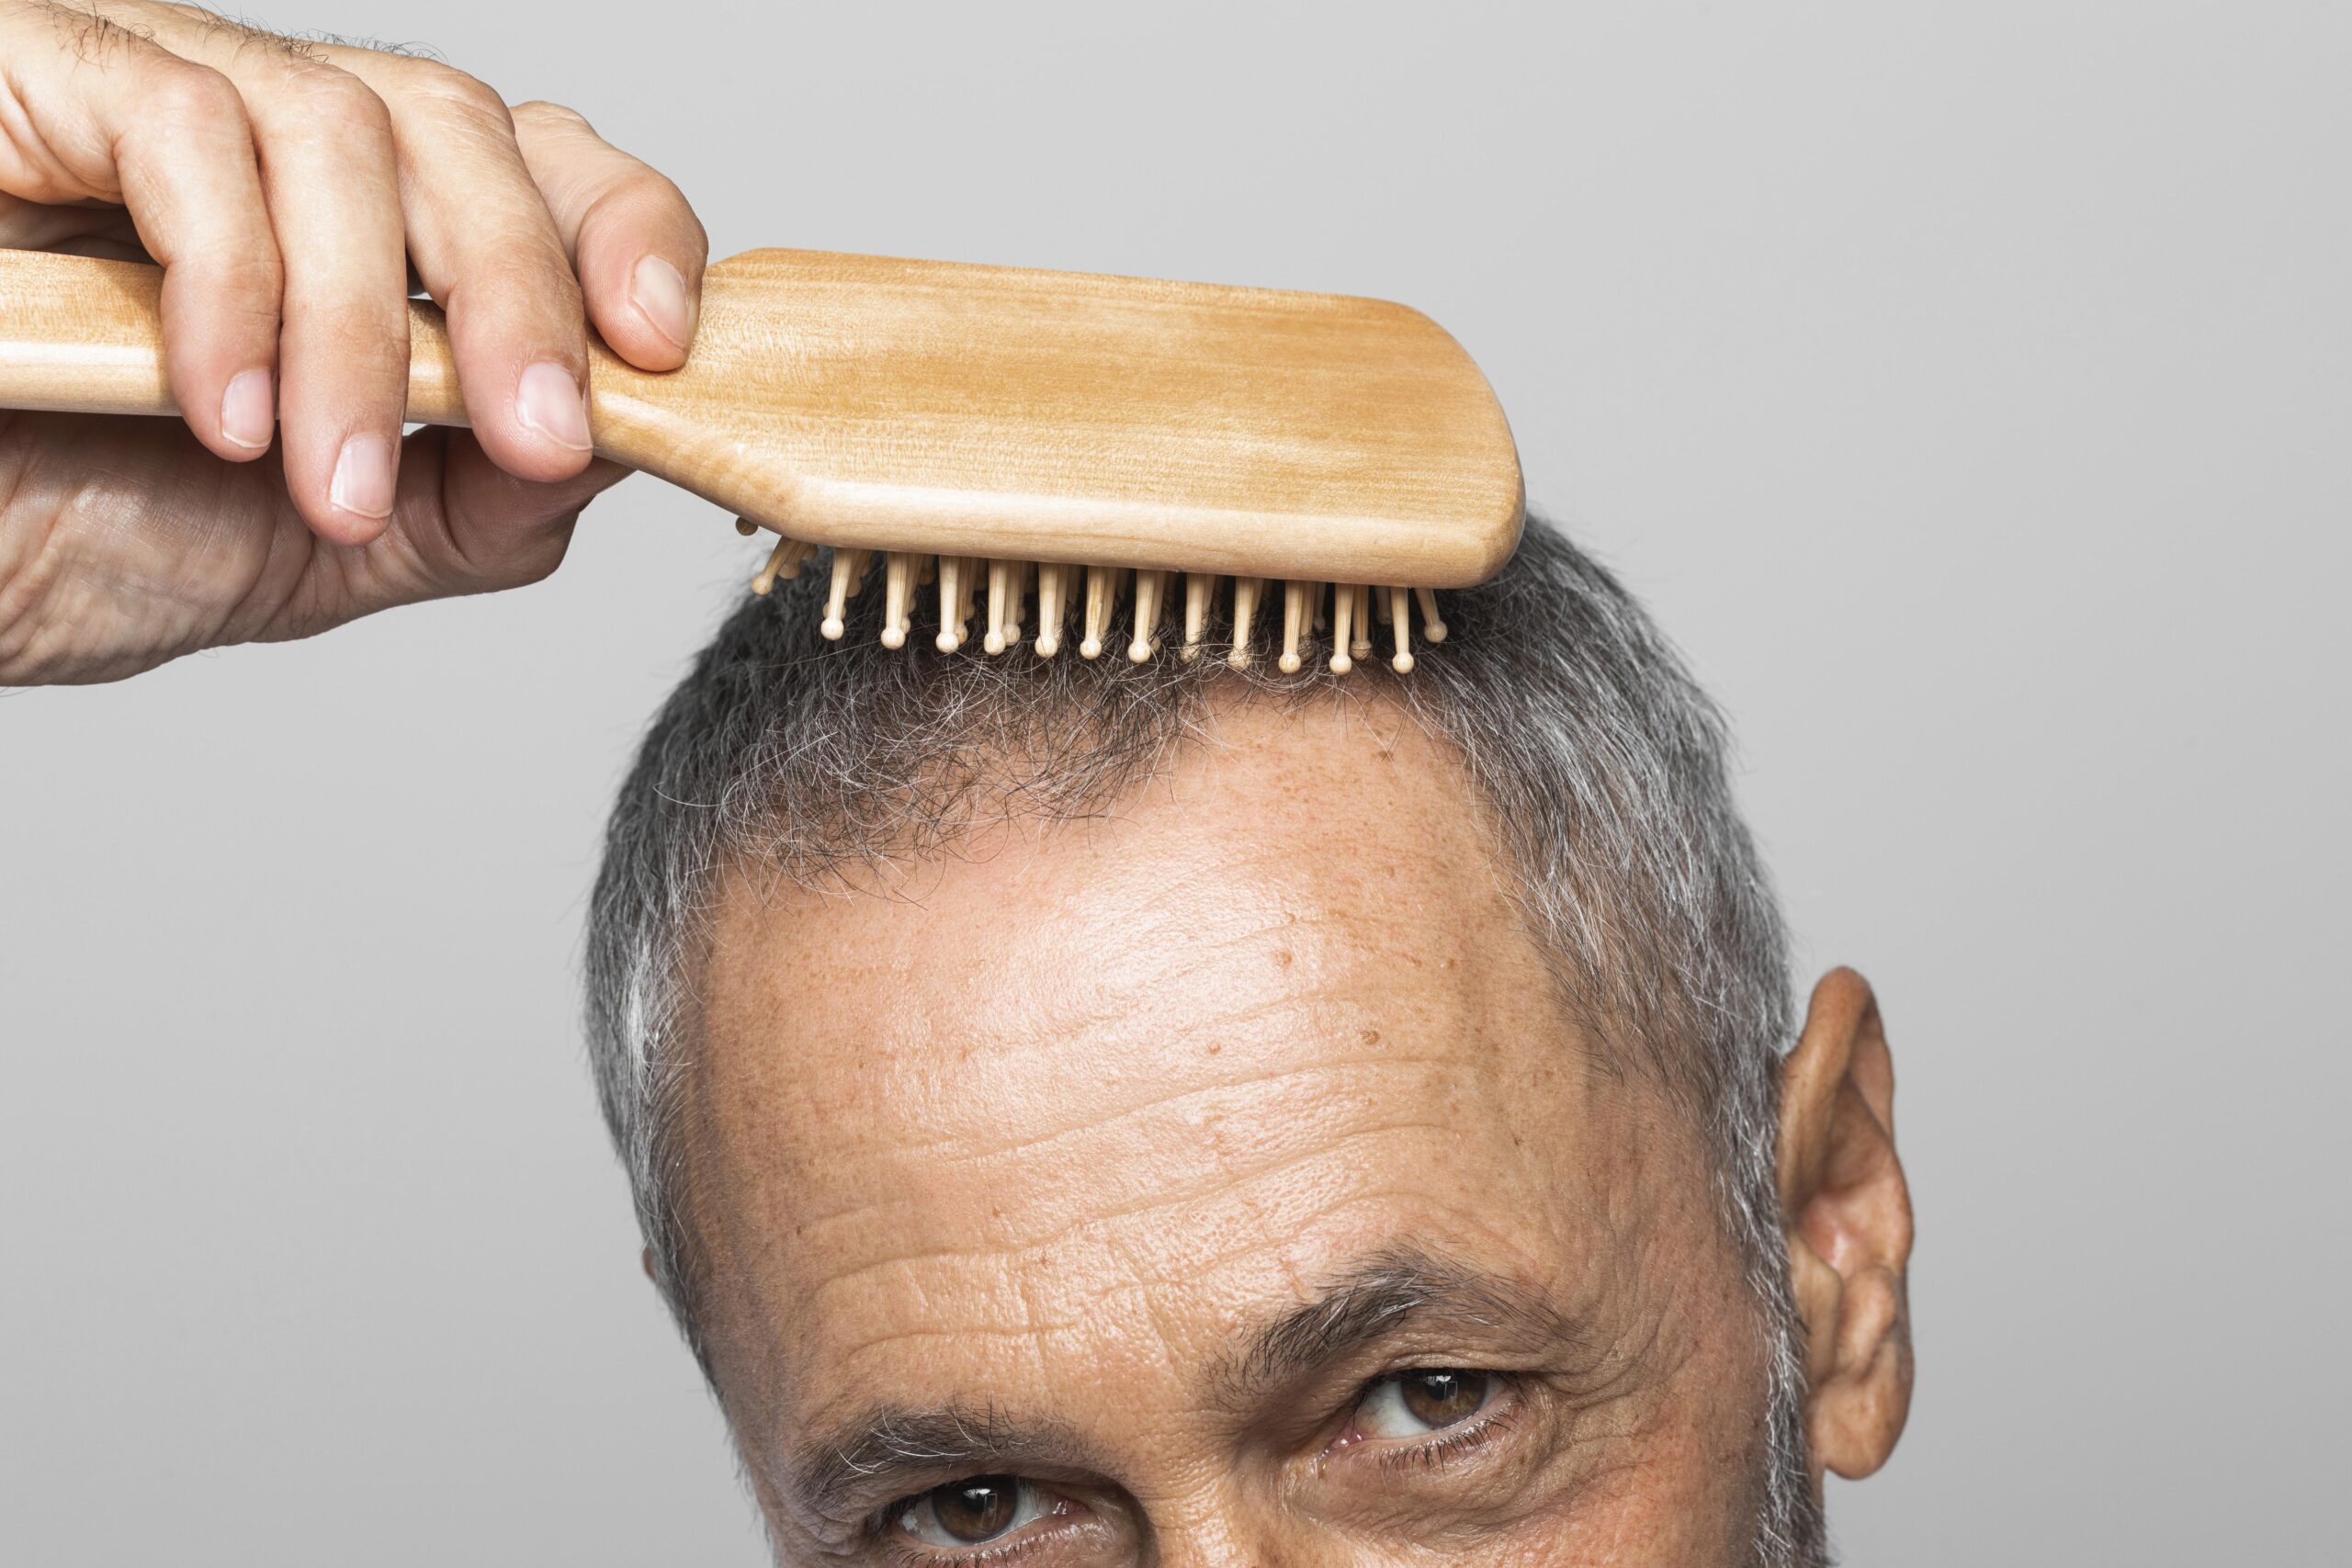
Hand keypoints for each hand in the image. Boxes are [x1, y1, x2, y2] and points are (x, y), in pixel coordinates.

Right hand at [0, 1, 707, 683]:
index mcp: (352, 220)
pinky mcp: (33, 70)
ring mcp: (148, 85)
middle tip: (531, 435)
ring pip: (337, 124)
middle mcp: (265, 132)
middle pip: (456, 122)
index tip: (660, 348)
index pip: (530, 155)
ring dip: (362, 329)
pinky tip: (223, 415)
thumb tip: (619, 443)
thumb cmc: (77, 528)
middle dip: (519, 289)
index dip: (620, 225)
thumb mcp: (329, 541)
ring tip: (328, 483)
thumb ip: (478, 498)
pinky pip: (181, 126)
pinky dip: (236, 285)